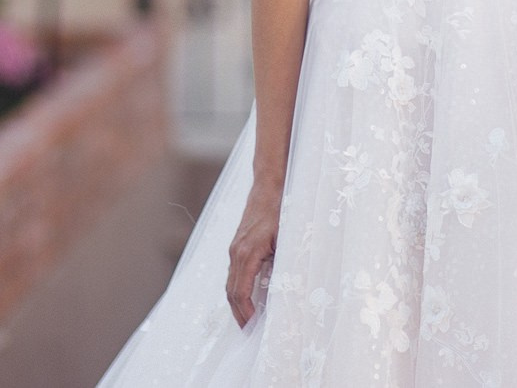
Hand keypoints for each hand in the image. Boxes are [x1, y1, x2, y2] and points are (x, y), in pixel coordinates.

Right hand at [226, 185, 281, 326]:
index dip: (245, 312)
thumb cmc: (280, 210)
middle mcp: (236, 253)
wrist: (268, 186)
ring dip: (236, 303)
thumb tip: (285, 286)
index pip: (240, 291)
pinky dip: (236, 289)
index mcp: (248, 253)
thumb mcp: (286, 238)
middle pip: (231, 292)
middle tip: (248, 331)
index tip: (252, 326)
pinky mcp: (236, 245)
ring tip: (246, 320)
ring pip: (230, 283)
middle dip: (238, 313)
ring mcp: (234, 249)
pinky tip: (246, 297)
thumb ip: (282, 262)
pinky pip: (233, 273)